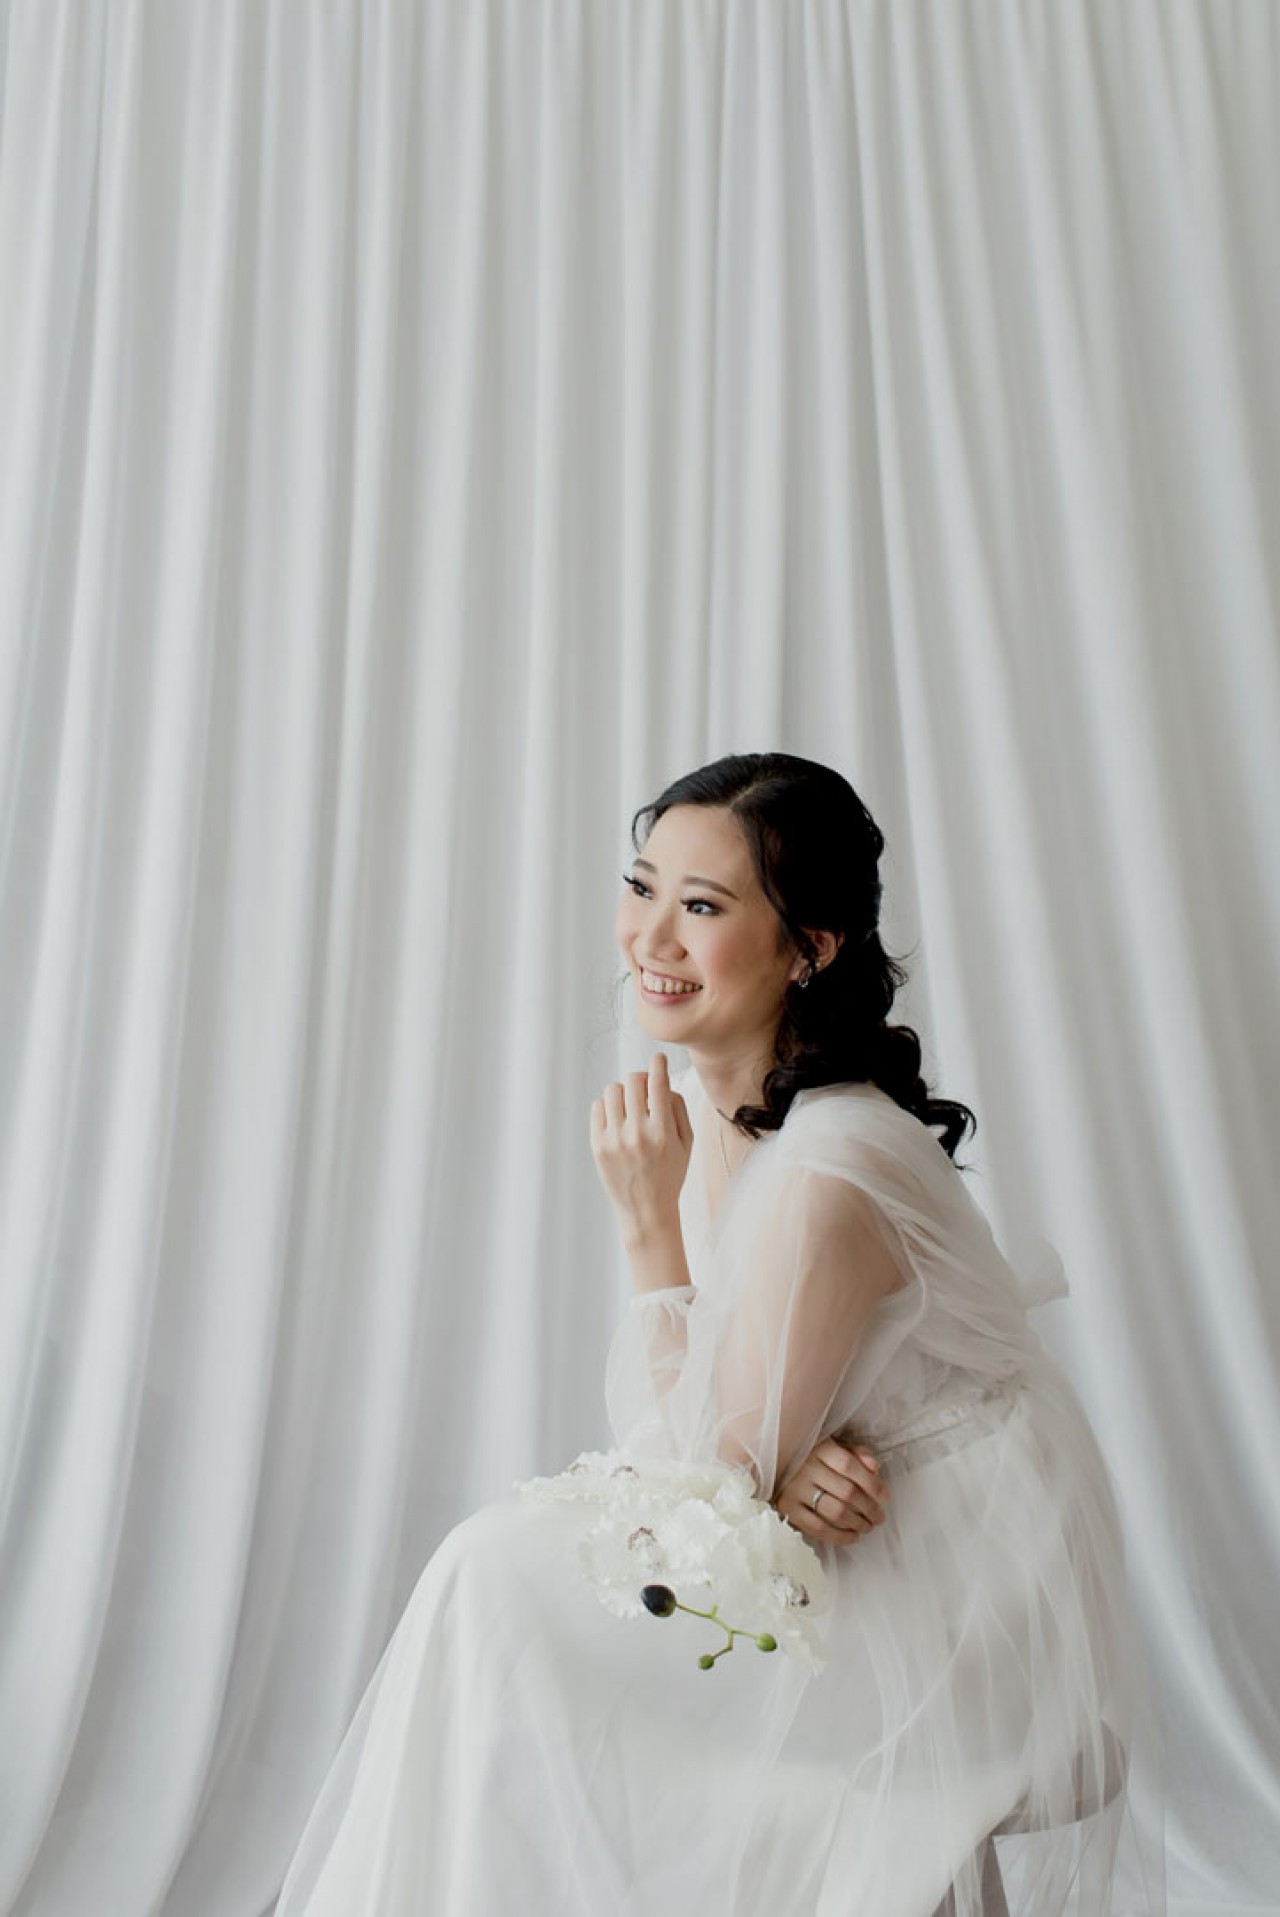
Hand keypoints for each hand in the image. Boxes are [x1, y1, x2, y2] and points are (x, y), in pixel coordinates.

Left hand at [590, 1051, 692, 1233]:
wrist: (646, 1209)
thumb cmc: (669, 1173)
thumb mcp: (686, 1143)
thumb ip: (677, 1109)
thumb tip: (661, 1081)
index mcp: (662, 1132)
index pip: (658, 1085)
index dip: (658, 1064)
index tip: (657, 1058)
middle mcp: (636, 1133)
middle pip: (632, 1080)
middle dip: (641, 1079)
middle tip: (644, 1087)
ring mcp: (614, 1139)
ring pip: (612, 1090)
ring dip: (623, 1092)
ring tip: (630, 1106)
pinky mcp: (597, 1145)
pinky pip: (598, 1107)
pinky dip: (608, 1106)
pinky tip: (617, 1118)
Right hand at [772, 1436, 889, 1544]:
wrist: (769, 1462)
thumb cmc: (808, 1455)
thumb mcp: (832, 1445)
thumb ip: (856, 1453)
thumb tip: (875, 1468)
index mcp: (819, 1448)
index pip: (850, 1466)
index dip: (872, 1484)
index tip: (885, 1496)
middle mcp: (806, 1467)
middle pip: (847, 1492)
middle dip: (870, 1508)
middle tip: (880, 1517)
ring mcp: (795, 1489)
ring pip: (835, 1511)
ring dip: (857, 1523)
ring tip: (868, 1526)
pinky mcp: (787, 1508)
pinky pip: (817, 1528)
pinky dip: (839, 1536)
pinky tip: (852, 1536)